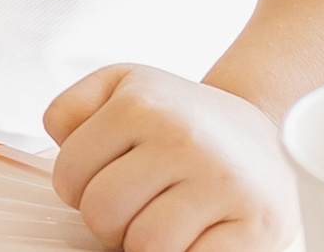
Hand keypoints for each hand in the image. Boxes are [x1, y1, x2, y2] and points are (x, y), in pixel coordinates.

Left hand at [44, 65, 297, 251]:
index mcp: (141, 105)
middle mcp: (181, 139)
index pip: (69, 177)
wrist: (265, 131)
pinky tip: (194, 236)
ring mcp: (222, 183)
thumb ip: (71, 109)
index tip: (107, 179)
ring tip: (166, 219)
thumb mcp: (122, 87)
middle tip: (138, 205)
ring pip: (144, 247)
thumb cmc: (181, 119)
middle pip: (102, 215)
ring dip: (147, 243)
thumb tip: (58, 141)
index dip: (80, 188)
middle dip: (112, 220)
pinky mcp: (256, 225)